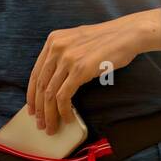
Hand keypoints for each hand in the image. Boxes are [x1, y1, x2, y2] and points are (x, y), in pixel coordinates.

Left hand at [25, 10, 160, 133]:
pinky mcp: (79, 69)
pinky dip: (63, 111)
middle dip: (39, 109)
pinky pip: (63, 96)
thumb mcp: (77, 41)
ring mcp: (67, 58)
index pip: (35, 73)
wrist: (128, 34)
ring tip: (51, 127)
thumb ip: (63, 55)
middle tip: (40, 124)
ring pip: (49, 94)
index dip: (32, 94)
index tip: (32, 108)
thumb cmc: (107, 41)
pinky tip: (68, 118)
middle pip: (40, 85)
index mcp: (53, 40)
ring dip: (49, 115)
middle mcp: (56, 48)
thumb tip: (54, 82)